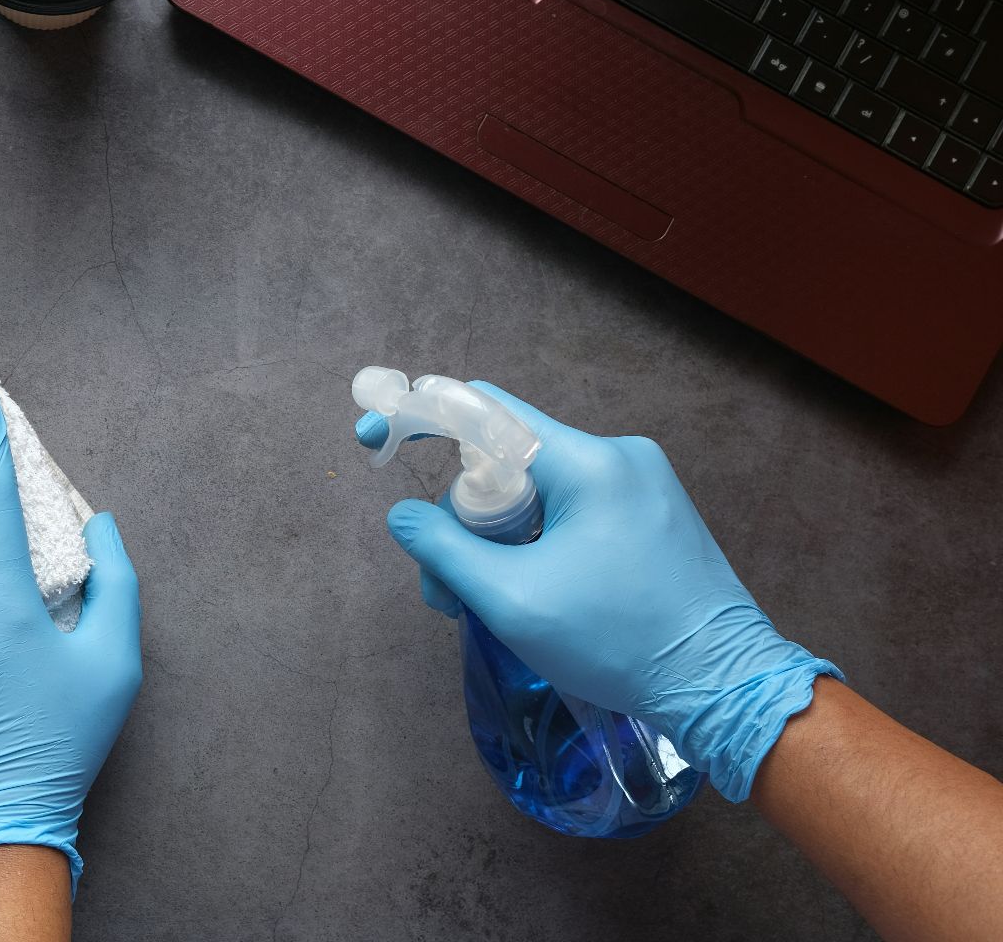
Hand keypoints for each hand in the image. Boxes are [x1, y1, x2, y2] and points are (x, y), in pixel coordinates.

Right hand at [357, 382, 838, 801]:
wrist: (724, 687)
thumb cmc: (617, 644)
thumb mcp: (512, 600)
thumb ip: (444, 549)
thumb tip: (403, 516)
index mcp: (588, 463)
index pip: (485, 409)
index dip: (418, 416)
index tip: (373, 436)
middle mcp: (618, 456)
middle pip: (506, 461)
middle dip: (462, 518)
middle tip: (445, 590)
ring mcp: (642, 484)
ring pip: (538, 492)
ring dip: (498, 540)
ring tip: (486, 606)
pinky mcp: (653, 515)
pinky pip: (572, 511)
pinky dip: (536, 544)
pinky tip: (531, 593)